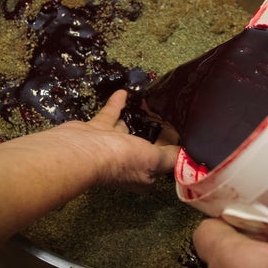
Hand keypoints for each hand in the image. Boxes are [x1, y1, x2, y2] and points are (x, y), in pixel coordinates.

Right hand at [43, 89, 178, 188]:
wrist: (81, 151)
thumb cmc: (122, 158)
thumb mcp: (154, 159)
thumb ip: (170, 156)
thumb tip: (186, 155)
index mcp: (143, 175)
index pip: (163, 161)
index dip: (172, 147)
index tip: (182, 129)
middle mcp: (127, 163)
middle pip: (146, 145)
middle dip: (155, 131)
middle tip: (168, 112)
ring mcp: (110, 147)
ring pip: (127, 130)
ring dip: (137, 118)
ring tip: (150, 102)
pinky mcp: (96, 132)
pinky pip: (111, 115)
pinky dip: (118, 104)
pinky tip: (124, 92)